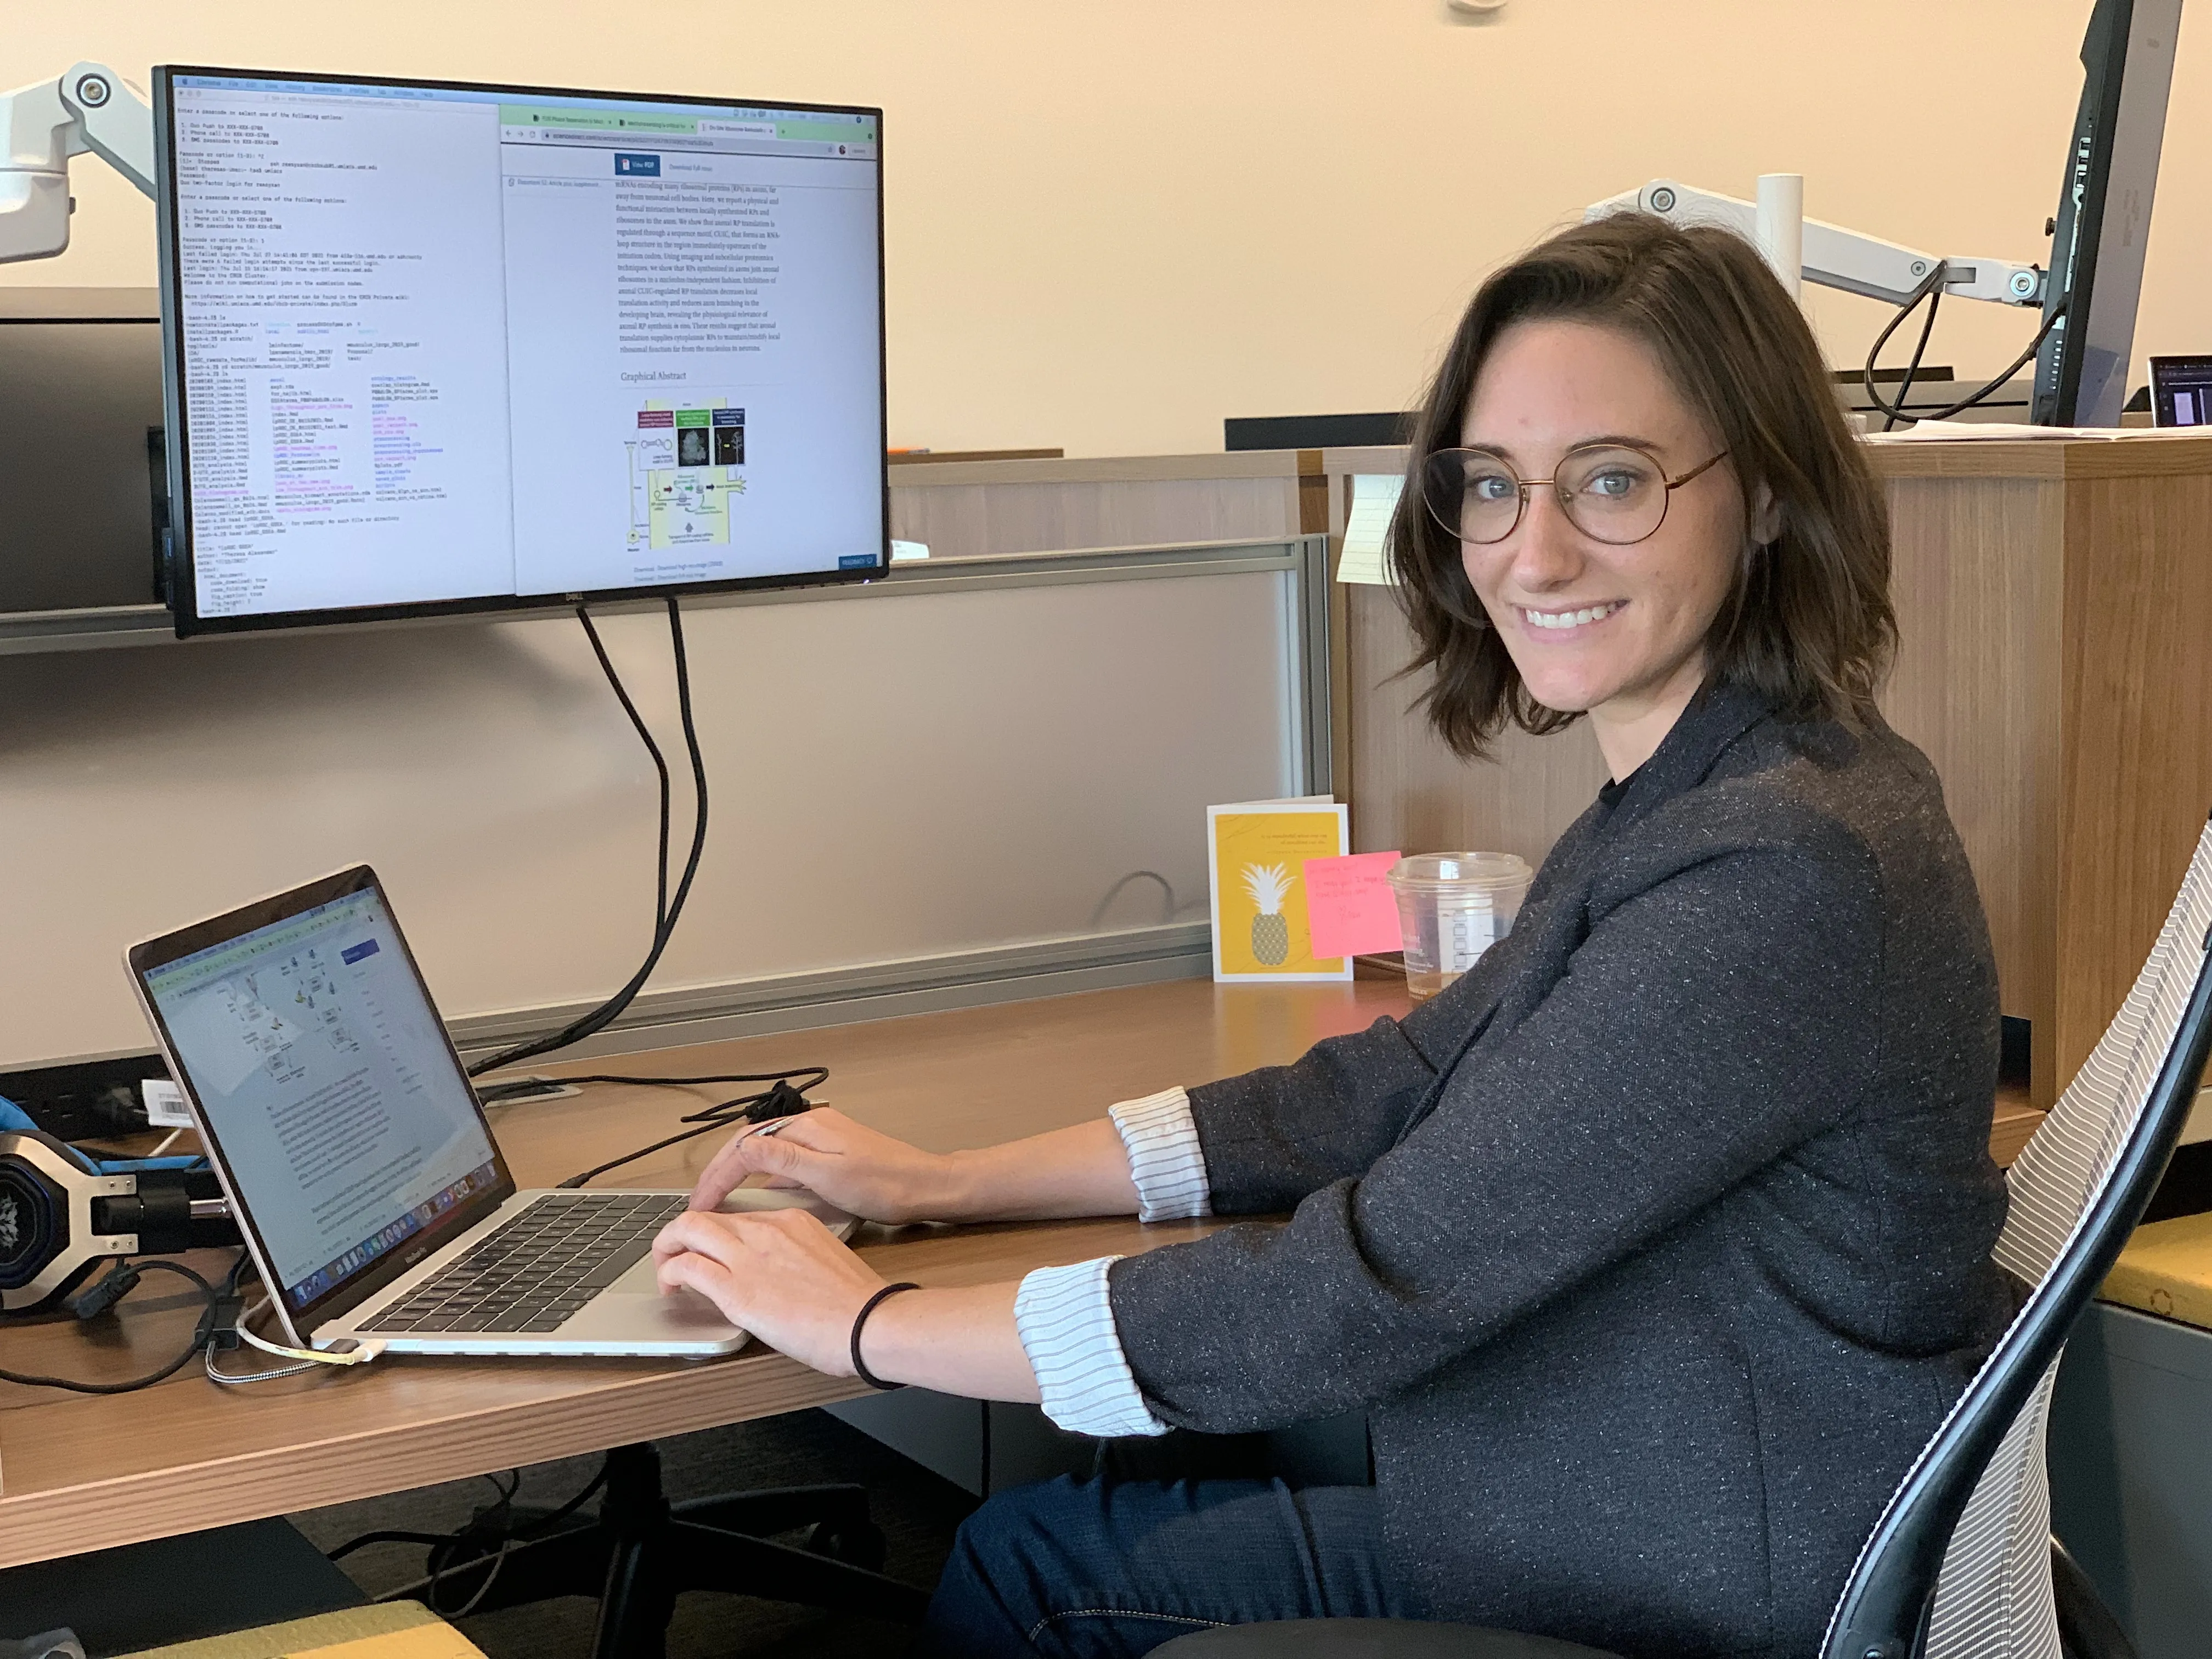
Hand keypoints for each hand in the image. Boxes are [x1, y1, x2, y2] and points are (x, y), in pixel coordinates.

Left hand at [652, 1206, 885, 1376]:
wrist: (867, 1322)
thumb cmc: (857, 1303)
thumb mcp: (827, 1260)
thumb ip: (797, 1257)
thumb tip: (777, 1275)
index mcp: (792, 1220)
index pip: (739, 1217)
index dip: (716, 1234)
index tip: (711, 1250)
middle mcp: (766, 1230)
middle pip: (707, 1216)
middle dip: (681, 1233)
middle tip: (674, 1255)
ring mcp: (749, 1256)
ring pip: (687, 1229)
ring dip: (667, 1246)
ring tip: (665, 1269)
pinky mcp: (735, 1289)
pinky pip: (687, 1267)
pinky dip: (670, 1273)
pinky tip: (671, 1287)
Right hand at [689, 1107, 962, 1222]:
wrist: (927, 1187)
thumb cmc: (885, 1184)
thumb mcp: (831, 1175)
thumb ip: (786, 1161)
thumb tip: (742, 1149)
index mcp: (807, 1128)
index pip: (745, 1145)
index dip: (717, 1174)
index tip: (700, 1204)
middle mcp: (810, 1128)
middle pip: (750, 1144)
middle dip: (720, 1172)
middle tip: (699, 1204)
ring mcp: (820, 1142)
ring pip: (765, 1155)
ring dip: (738, 1176)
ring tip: (717, 1204)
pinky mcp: (828, 1158)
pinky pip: (784, 1166)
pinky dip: (762, 1182)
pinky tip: (757, 1203)